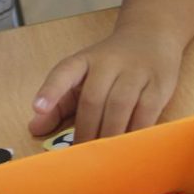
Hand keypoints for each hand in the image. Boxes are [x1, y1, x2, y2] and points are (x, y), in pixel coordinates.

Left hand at [28, 29, 180, 142]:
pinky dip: (135, 133)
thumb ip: (59, 101)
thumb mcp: (82, 75)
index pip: (65, 71)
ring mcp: (135, 72)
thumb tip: (35, 128)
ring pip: (119, 106)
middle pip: (93, 98)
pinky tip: (128, 148)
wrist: (151, 36)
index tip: (38, 108)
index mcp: (84, 60)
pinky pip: (146, 113)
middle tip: (80, 155)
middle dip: (85, 130)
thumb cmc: (110, 64)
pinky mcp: (158, 86)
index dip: (51, 90)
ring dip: (109, 135)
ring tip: (103, 157)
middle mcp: (109, 62)